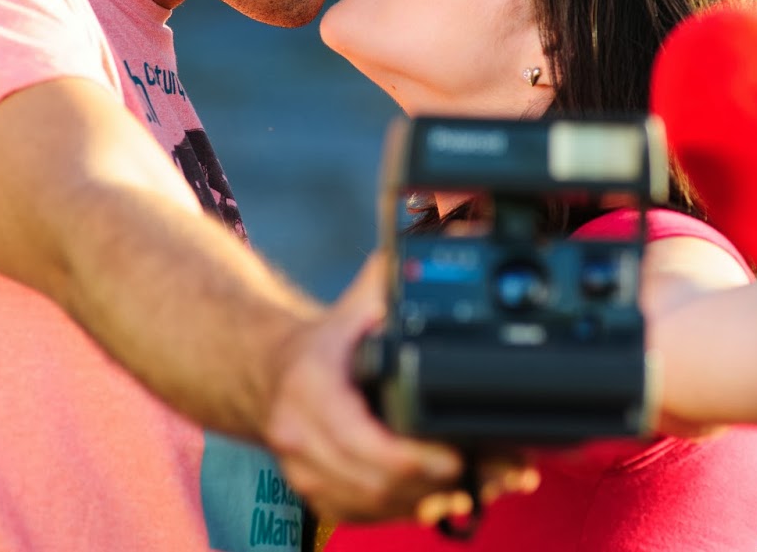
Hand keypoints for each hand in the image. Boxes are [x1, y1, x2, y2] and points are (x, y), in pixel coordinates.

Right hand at [261, 255, 464, 522]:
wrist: (267, 370)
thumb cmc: (326, 340)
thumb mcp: (358, 303)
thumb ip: (393, 280)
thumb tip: (439, 238)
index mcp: (310, 389)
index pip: (365, 441)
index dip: (414, 457)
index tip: (456, 455)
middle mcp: (299, 435)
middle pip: (376, 483)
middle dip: (436, 483)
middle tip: (489, 474)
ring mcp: (303, 470)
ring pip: (372, 507)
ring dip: (427, 501)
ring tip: (479, 486)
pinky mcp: (314, 493)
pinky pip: (363, 516)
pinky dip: (405, 511)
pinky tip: (443, 499)